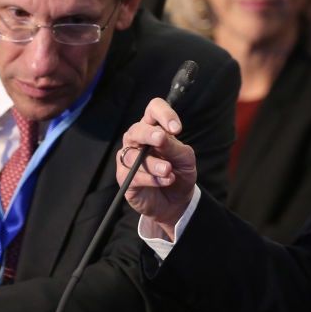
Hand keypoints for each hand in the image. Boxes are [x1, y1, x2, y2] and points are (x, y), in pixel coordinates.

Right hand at [117, 98, 196, 238]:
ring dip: (153, 163)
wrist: (175, 202)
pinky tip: (165, 181)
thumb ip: (174, 146)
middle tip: (161, 139)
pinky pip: (133, 175)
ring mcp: (129, 158)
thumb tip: (162, 137)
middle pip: (137, 129)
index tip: (176, 129)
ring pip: (133, 155)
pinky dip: (151, 178)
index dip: (163, 114)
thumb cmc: (179, 173)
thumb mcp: (185, 159)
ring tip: (168, 170)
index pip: (154, 109)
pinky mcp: (125, 178)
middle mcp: (139, 140)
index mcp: (155, 129)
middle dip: (149, 134)